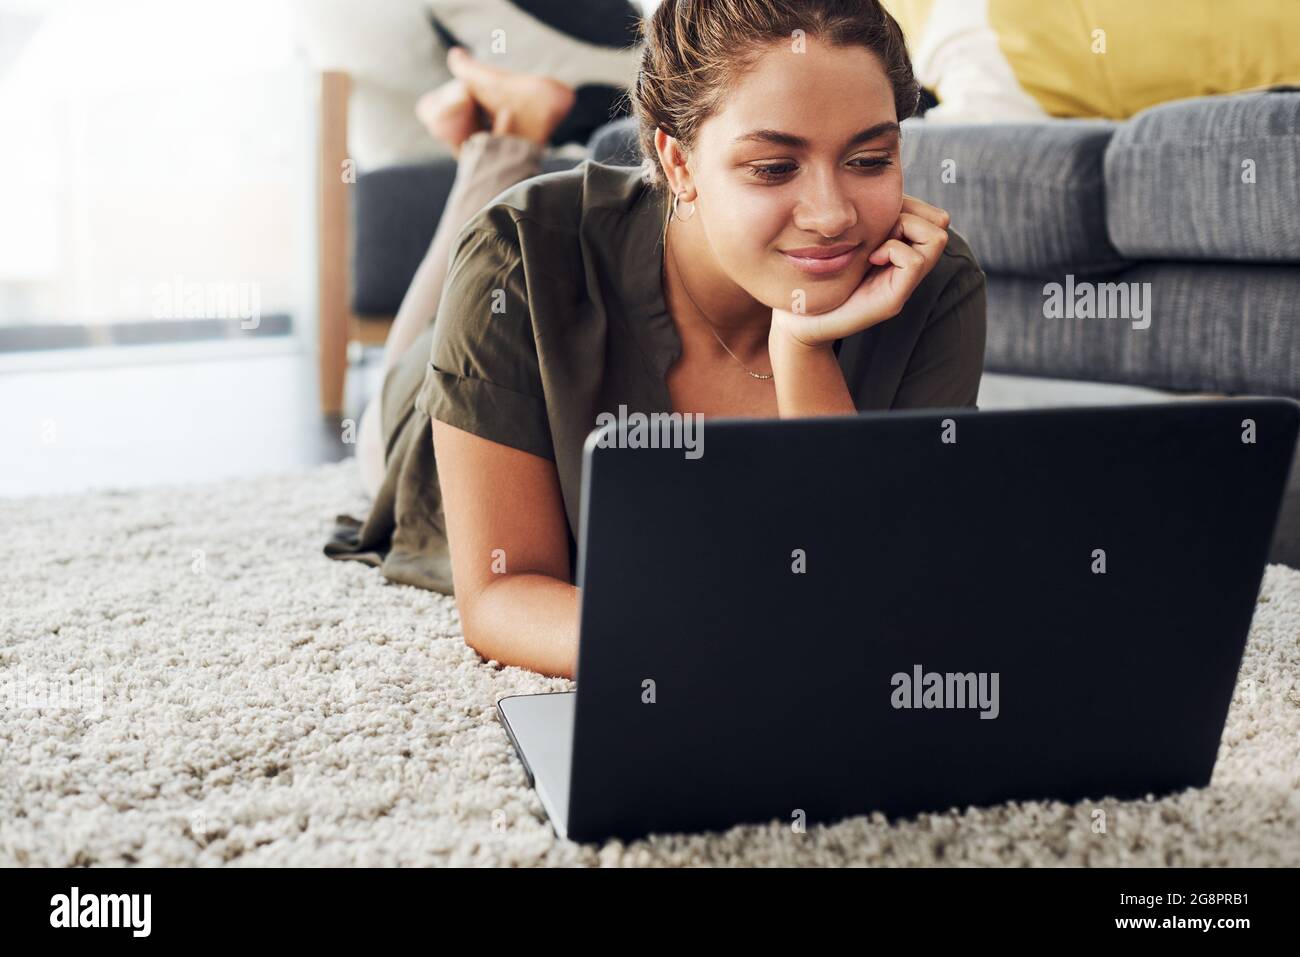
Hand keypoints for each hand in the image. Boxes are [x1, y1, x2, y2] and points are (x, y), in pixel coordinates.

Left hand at [770, 195, 950, 347]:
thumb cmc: (816, 273)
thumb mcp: (846, 235)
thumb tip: (885, 187)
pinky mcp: (893, 301)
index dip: (910, 204)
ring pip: (936, 238)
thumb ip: (867, 217)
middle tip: (878, 229)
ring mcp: (903, 285)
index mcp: (899, 250)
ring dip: (905, 230)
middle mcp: (907, 268)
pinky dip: (894, 250)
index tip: (877, 213)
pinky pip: (915, 260)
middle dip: (909, 214)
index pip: (932, 214)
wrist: (798, 318)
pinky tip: (870, 258)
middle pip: (940, 222)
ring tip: (875, 244)